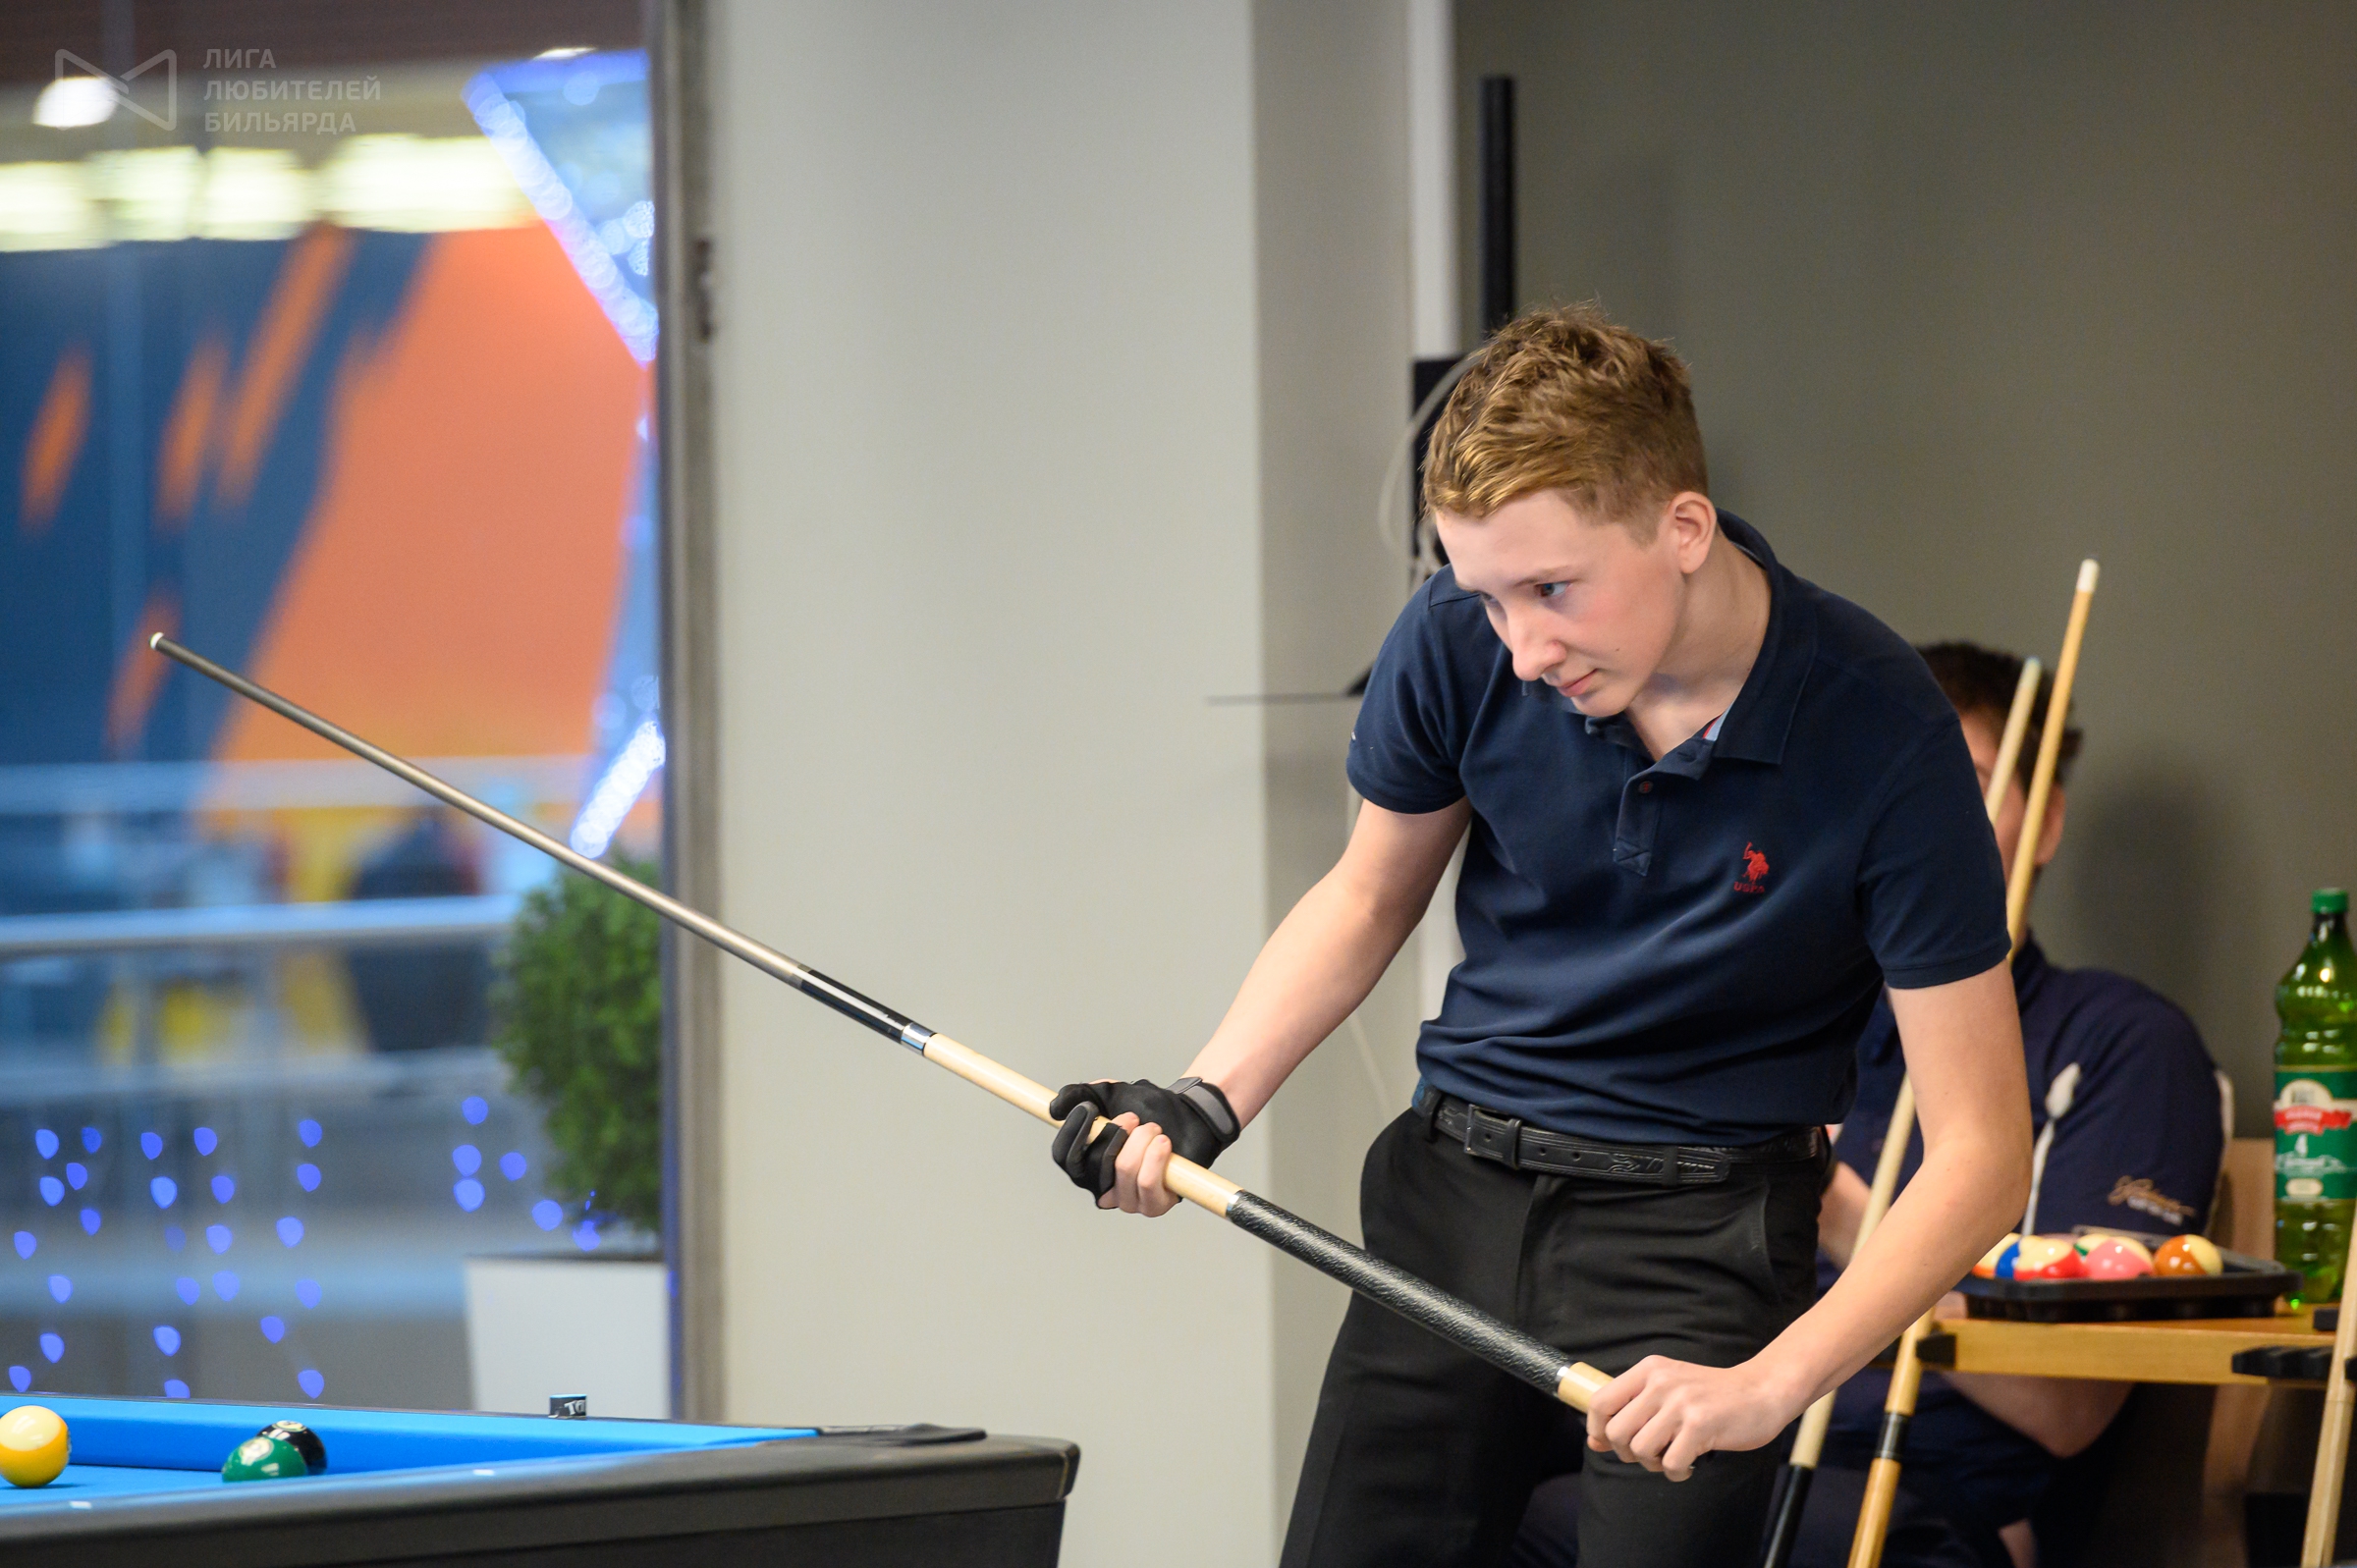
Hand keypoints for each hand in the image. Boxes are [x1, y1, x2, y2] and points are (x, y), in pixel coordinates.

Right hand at [1047, 1078, 1239, 1214]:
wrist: (1188, 1114)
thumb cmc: (1147, 1107)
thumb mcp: (1108, 1094)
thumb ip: (1078, 1095)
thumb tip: (1054, 1109)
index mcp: (1086, 1163)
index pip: (1064, 1158)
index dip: (1073, 1134)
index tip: (1089, 1110)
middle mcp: (1103, 1188)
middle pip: (1094, 1165)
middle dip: (1116, 1133)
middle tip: (1133, 1117)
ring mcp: (1128, 1200)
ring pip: (1123, 1171)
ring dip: (1142, 1140)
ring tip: (1155, 1130)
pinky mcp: (1155, 1205)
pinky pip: (1147, 1184)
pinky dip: (1156, 1157)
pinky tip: (1164, 1144)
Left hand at [1584, 1355, 1807, 1481]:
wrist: (1762, 1390)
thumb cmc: (1713, 1395)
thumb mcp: (1668, 1387)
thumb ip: (1632, 1408)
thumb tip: (1594, 1440)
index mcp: (1649, 1370)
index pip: (1600, 1401)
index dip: (1597, 1429)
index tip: (1607, 1443)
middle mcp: (1660, 1383)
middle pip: (1617, 1432)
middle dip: (1627, 1452)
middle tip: (1651, 1453)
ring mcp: (1681, 1403)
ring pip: (1640, 1450)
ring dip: (1653, 1464)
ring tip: (1672, 1456)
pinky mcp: (1701, 1425)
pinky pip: (1670, 1464)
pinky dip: (1676, 1473)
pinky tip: (1688, 1464)